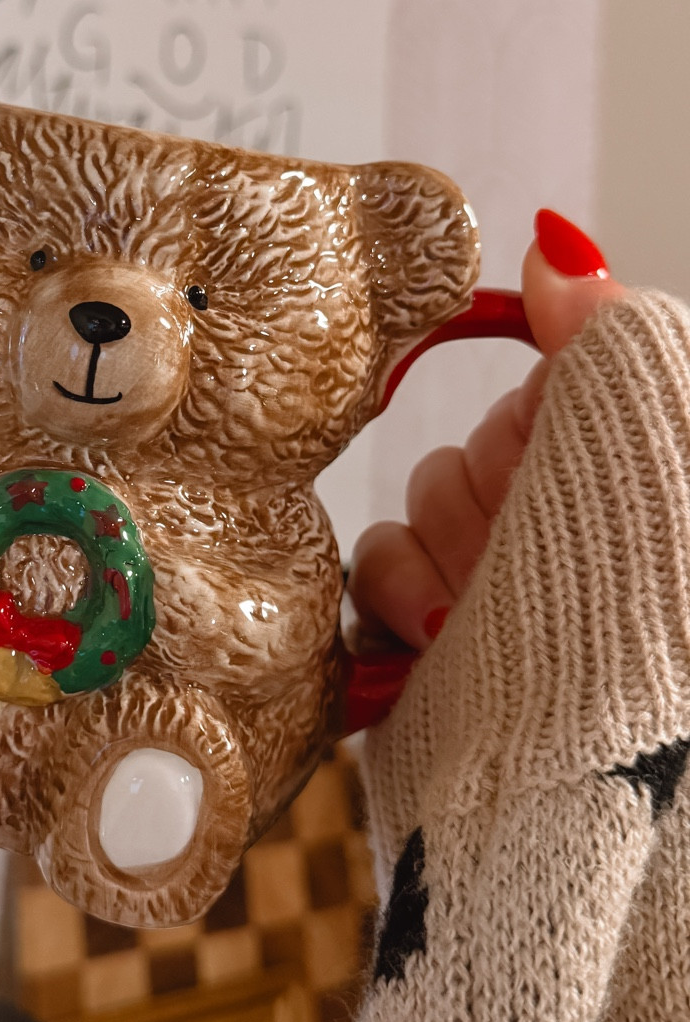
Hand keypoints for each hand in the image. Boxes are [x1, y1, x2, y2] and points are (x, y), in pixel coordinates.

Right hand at [348, 211, 623, 651]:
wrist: (612, 776)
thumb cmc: (649, 604)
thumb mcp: (651, 435)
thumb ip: (608, 331)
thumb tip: (557, 245)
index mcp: (619, 462)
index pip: (544, 382)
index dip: (540, 419)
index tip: (565, 460)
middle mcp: (558, 520)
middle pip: (464, 449)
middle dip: (486, 500)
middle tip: (535, 553)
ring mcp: (492, 583)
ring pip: (410, 514)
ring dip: (435, 564)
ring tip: (484, 617)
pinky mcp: (432, 642)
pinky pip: (371, 578)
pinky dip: (397, 607)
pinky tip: (442, 642)